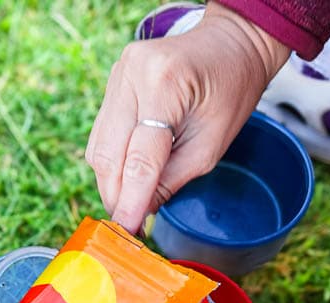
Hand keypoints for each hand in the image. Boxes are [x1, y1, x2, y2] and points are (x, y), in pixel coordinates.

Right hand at [85, 1, 289, 233]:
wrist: (230, 45)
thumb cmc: (230, 92)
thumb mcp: (210, 146)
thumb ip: (171, 180)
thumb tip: (141, 213)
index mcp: (164, 85)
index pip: (139, 158)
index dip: (131, 201)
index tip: (128, 231)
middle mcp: (132, 75)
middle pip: (109, 155)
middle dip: (116, 196)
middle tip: (128, 225)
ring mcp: (118, 76)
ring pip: (99, 148)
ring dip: (111, 182)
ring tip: (130, 203)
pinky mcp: (113, 83)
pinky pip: (102, 135)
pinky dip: (112, 163)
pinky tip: (128, 177)